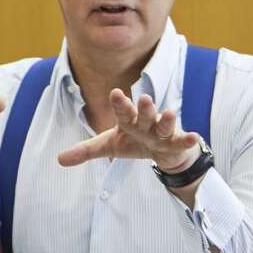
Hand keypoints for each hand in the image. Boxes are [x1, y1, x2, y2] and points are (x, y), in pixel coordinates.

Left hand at [57, 89, 199, 170]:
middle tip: (144, 98)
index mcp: (128, 121)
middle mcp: (146, 123)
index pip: (123, 111)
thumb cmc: (134, 142)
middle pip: (145, 115)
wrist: (163, 153)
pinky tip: (194, 136)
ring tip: (169, 113)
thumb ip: (85, 150)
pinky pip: (182, 142)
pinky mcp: (177, 143)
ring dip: (167, 120)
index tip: (115, 92)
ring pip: (164, 125)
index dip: (120, 103)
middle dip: (145, 108)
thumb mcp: (109, 146)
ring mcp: (163, 132)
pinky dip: (187, 140)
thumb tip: (59, 159)